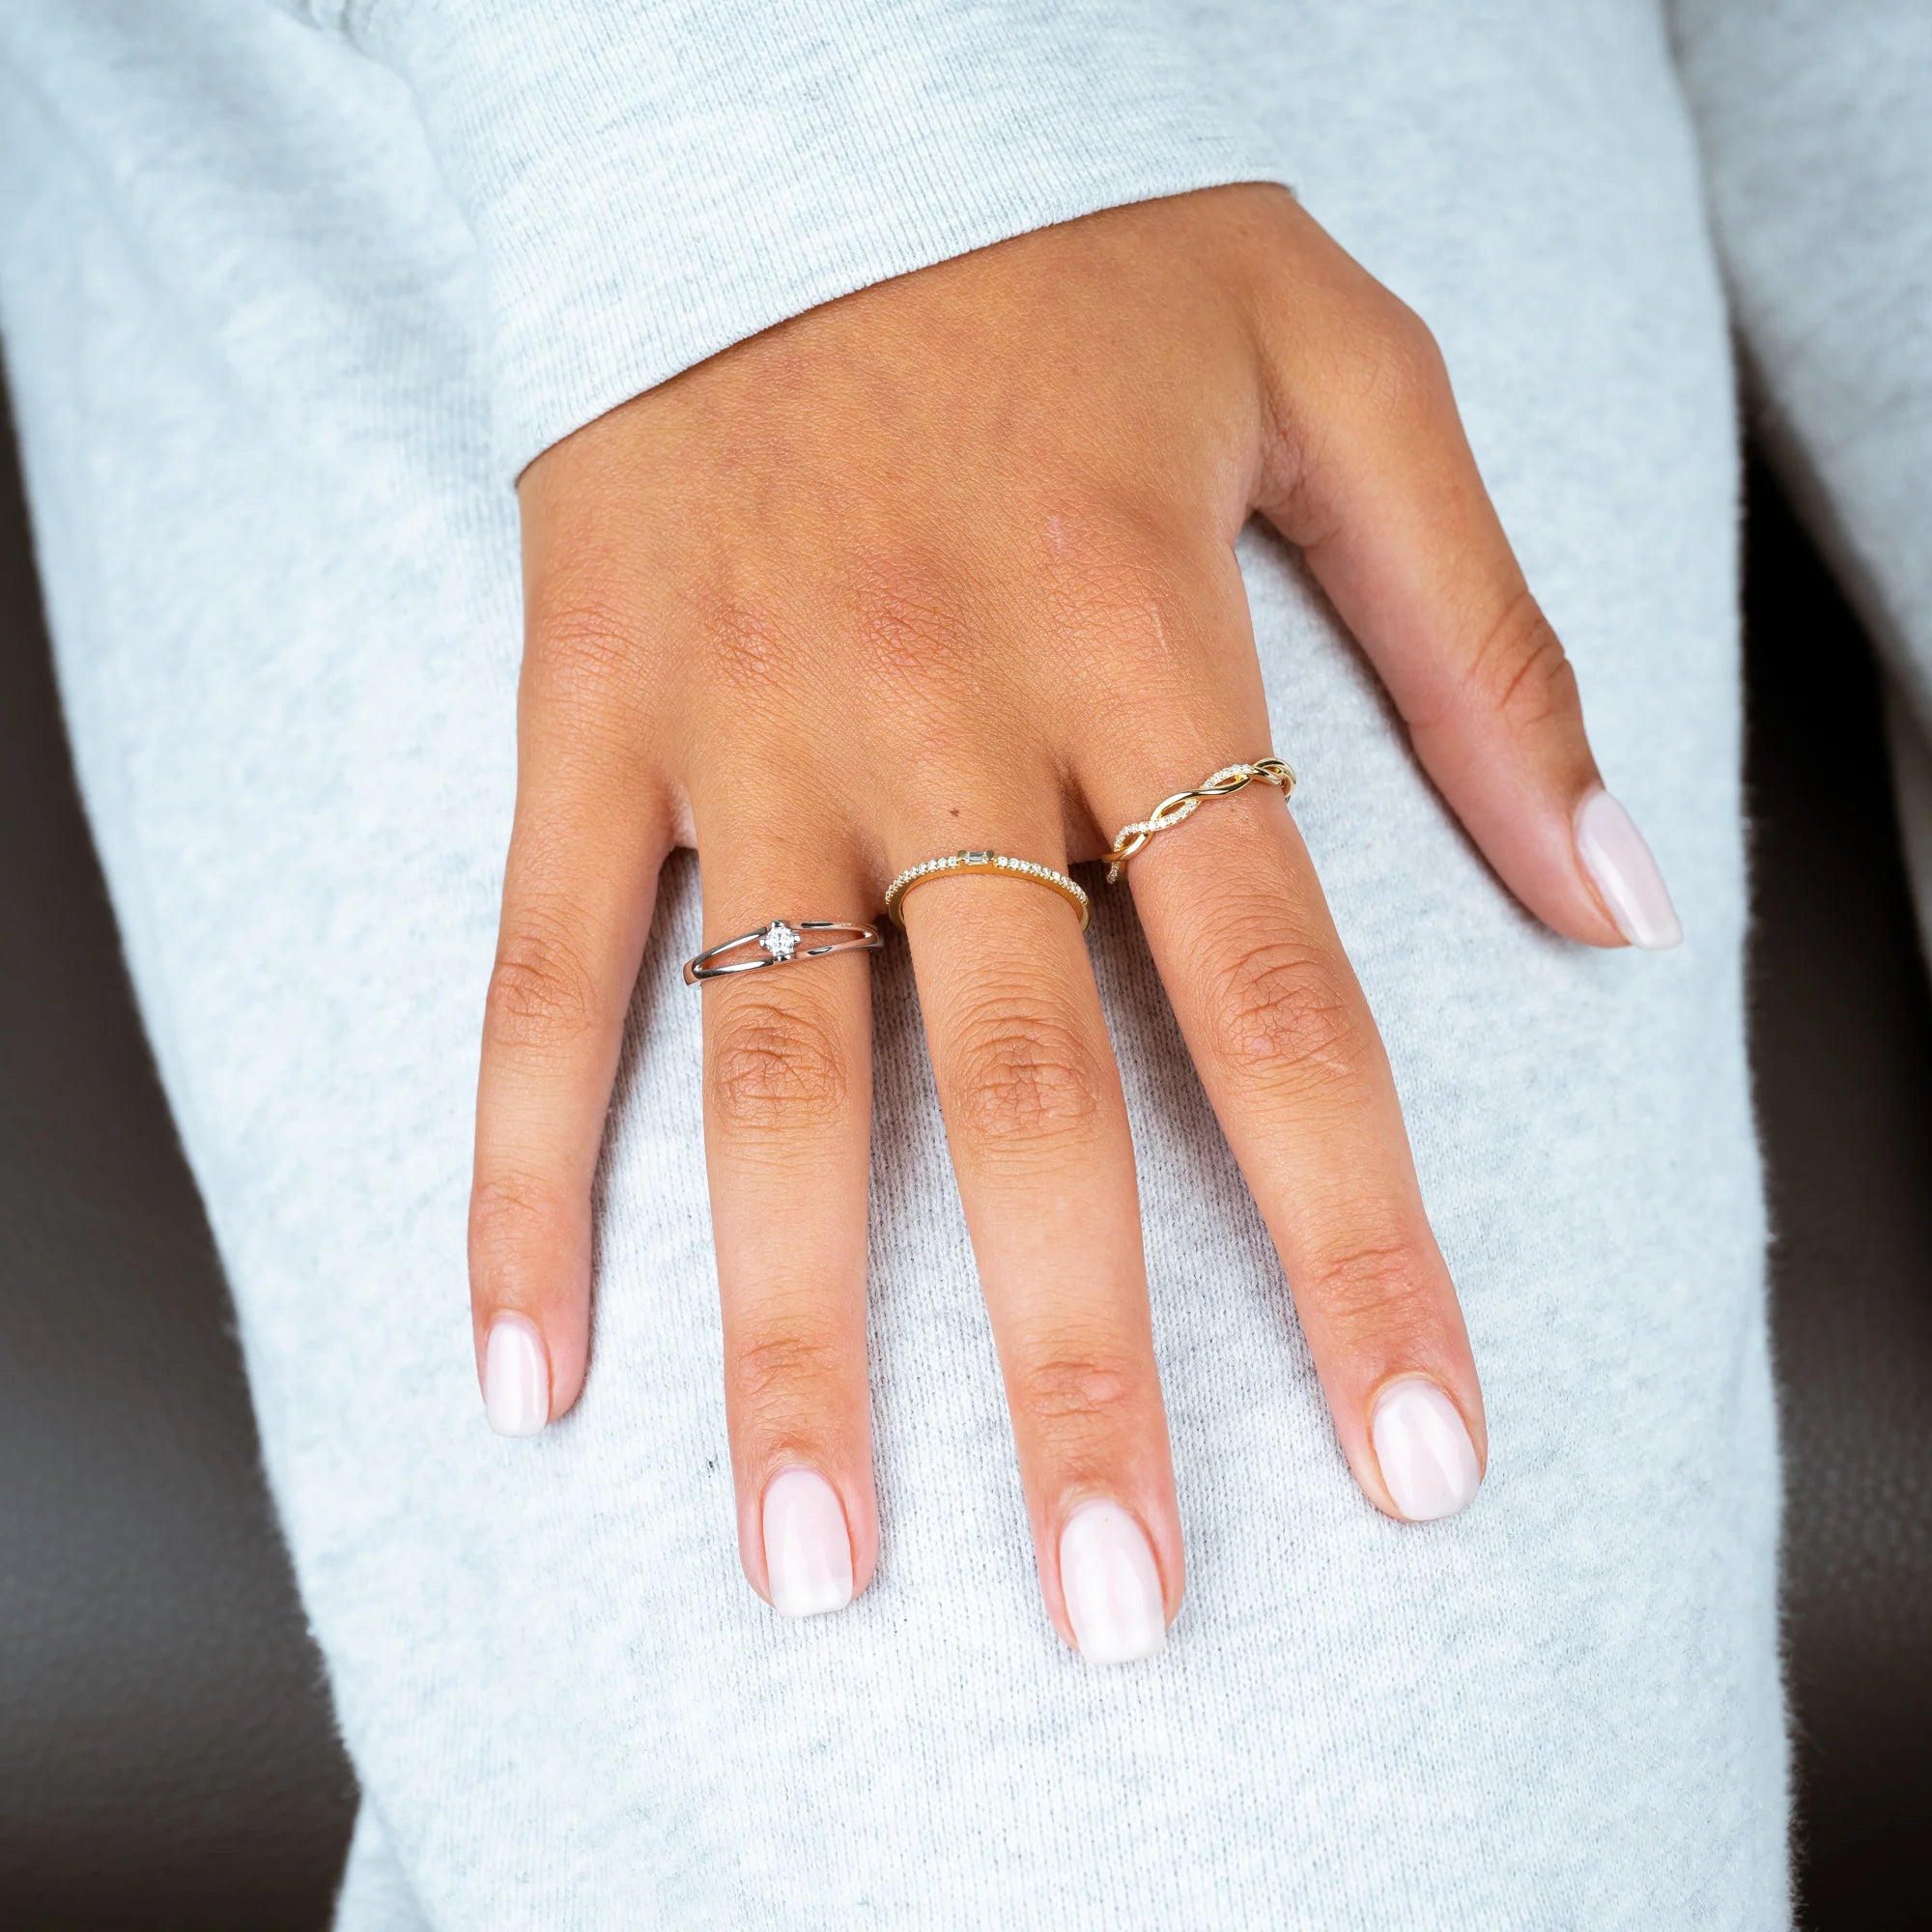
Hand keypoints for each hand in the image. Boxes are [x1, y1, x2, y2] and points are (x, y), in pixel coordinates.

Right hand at [469, 186, 1677, 1659]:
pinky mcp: (587, 722)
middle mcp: (935, 724)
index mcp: (1140, 645)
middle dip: (1078, 1363)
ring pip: (764, 1078)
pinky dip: (518, 1177)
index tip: (1415, 1458)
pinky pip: (538, 978)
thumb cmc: (1081, 239)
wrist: (788, 107)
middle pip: (1020, 1095)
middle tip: (1119, 1604)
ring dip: (790, 1336)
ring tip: (816, 1567)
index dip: (1359, 1244)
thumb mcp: (1343, 365)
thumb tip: (1618, 897)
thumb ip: (1482, 638)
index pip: (1282, 1002)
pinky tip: (522, 1375)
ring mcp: (740, 736)